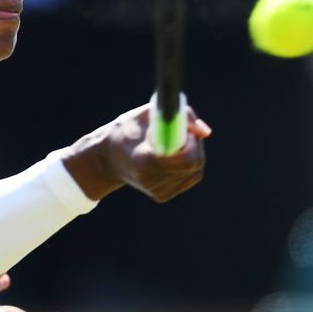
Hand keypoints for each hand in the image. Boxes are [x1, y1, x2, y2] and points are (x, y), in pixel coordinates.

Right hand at [61, 103, 210, 201]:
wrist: (106, 159)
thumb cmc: (125, 131)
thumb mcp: (145, 115)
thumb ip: (179, 116)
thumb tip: (206, 131)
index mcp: (144, 161)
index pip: (185, 159)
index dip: (191, 141)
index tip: (184, 129)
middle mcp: (151, 180)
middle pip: (192, 164)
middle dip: (193, 145)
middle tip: (181, 133)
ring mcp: (157, 191)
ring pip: (194, 170)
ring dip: (189, 153)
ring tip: (168, 144)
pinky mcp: (162, 196)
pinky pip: (188, 177)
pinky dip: (184, 164)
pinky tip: (167, 157)